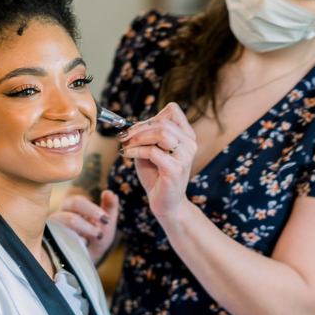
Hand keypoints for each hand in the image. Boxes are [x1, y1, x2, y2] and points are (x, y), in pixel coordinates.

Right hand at [50, 191, 118, 264]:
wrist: (91, 257)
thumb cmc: (97, 236)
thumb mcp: (107, 222)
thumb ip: (110, 206)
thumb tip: (110, 192)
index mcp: (71, 205)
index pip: (78, 202)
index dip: (93, 210)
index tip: (106, 220)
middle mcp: (60, 214)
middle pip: (70, 215)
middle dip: (89, 223)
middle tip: (100, 233)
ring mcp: (54, 229)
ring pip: (67, 226)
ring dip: (86, 232)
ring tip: (94, 238)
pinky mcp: (52, 241)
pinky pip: (64, 241)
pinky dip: (79, 244)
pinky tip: (84, 246)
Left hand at [118, 103, 196, 225]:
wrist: (166, 204)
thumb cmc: (157, 175)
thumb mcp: (152, 150)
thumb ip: (148, 135)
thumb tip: (132, 124)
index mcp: (187, 136)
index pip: (174, 110)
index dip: (151, 116)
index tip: (136, 128)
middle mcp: (190, 144)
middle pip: (163, 122)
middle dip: (138, 128)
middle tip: (124, 137)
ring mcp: (185, 157)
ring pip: (161, 133)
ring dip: (138, 138)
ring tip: (126, 146)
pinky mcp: (175, 170)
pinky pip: (152, 151)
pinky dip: (135, 151)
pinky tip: (127, 155)